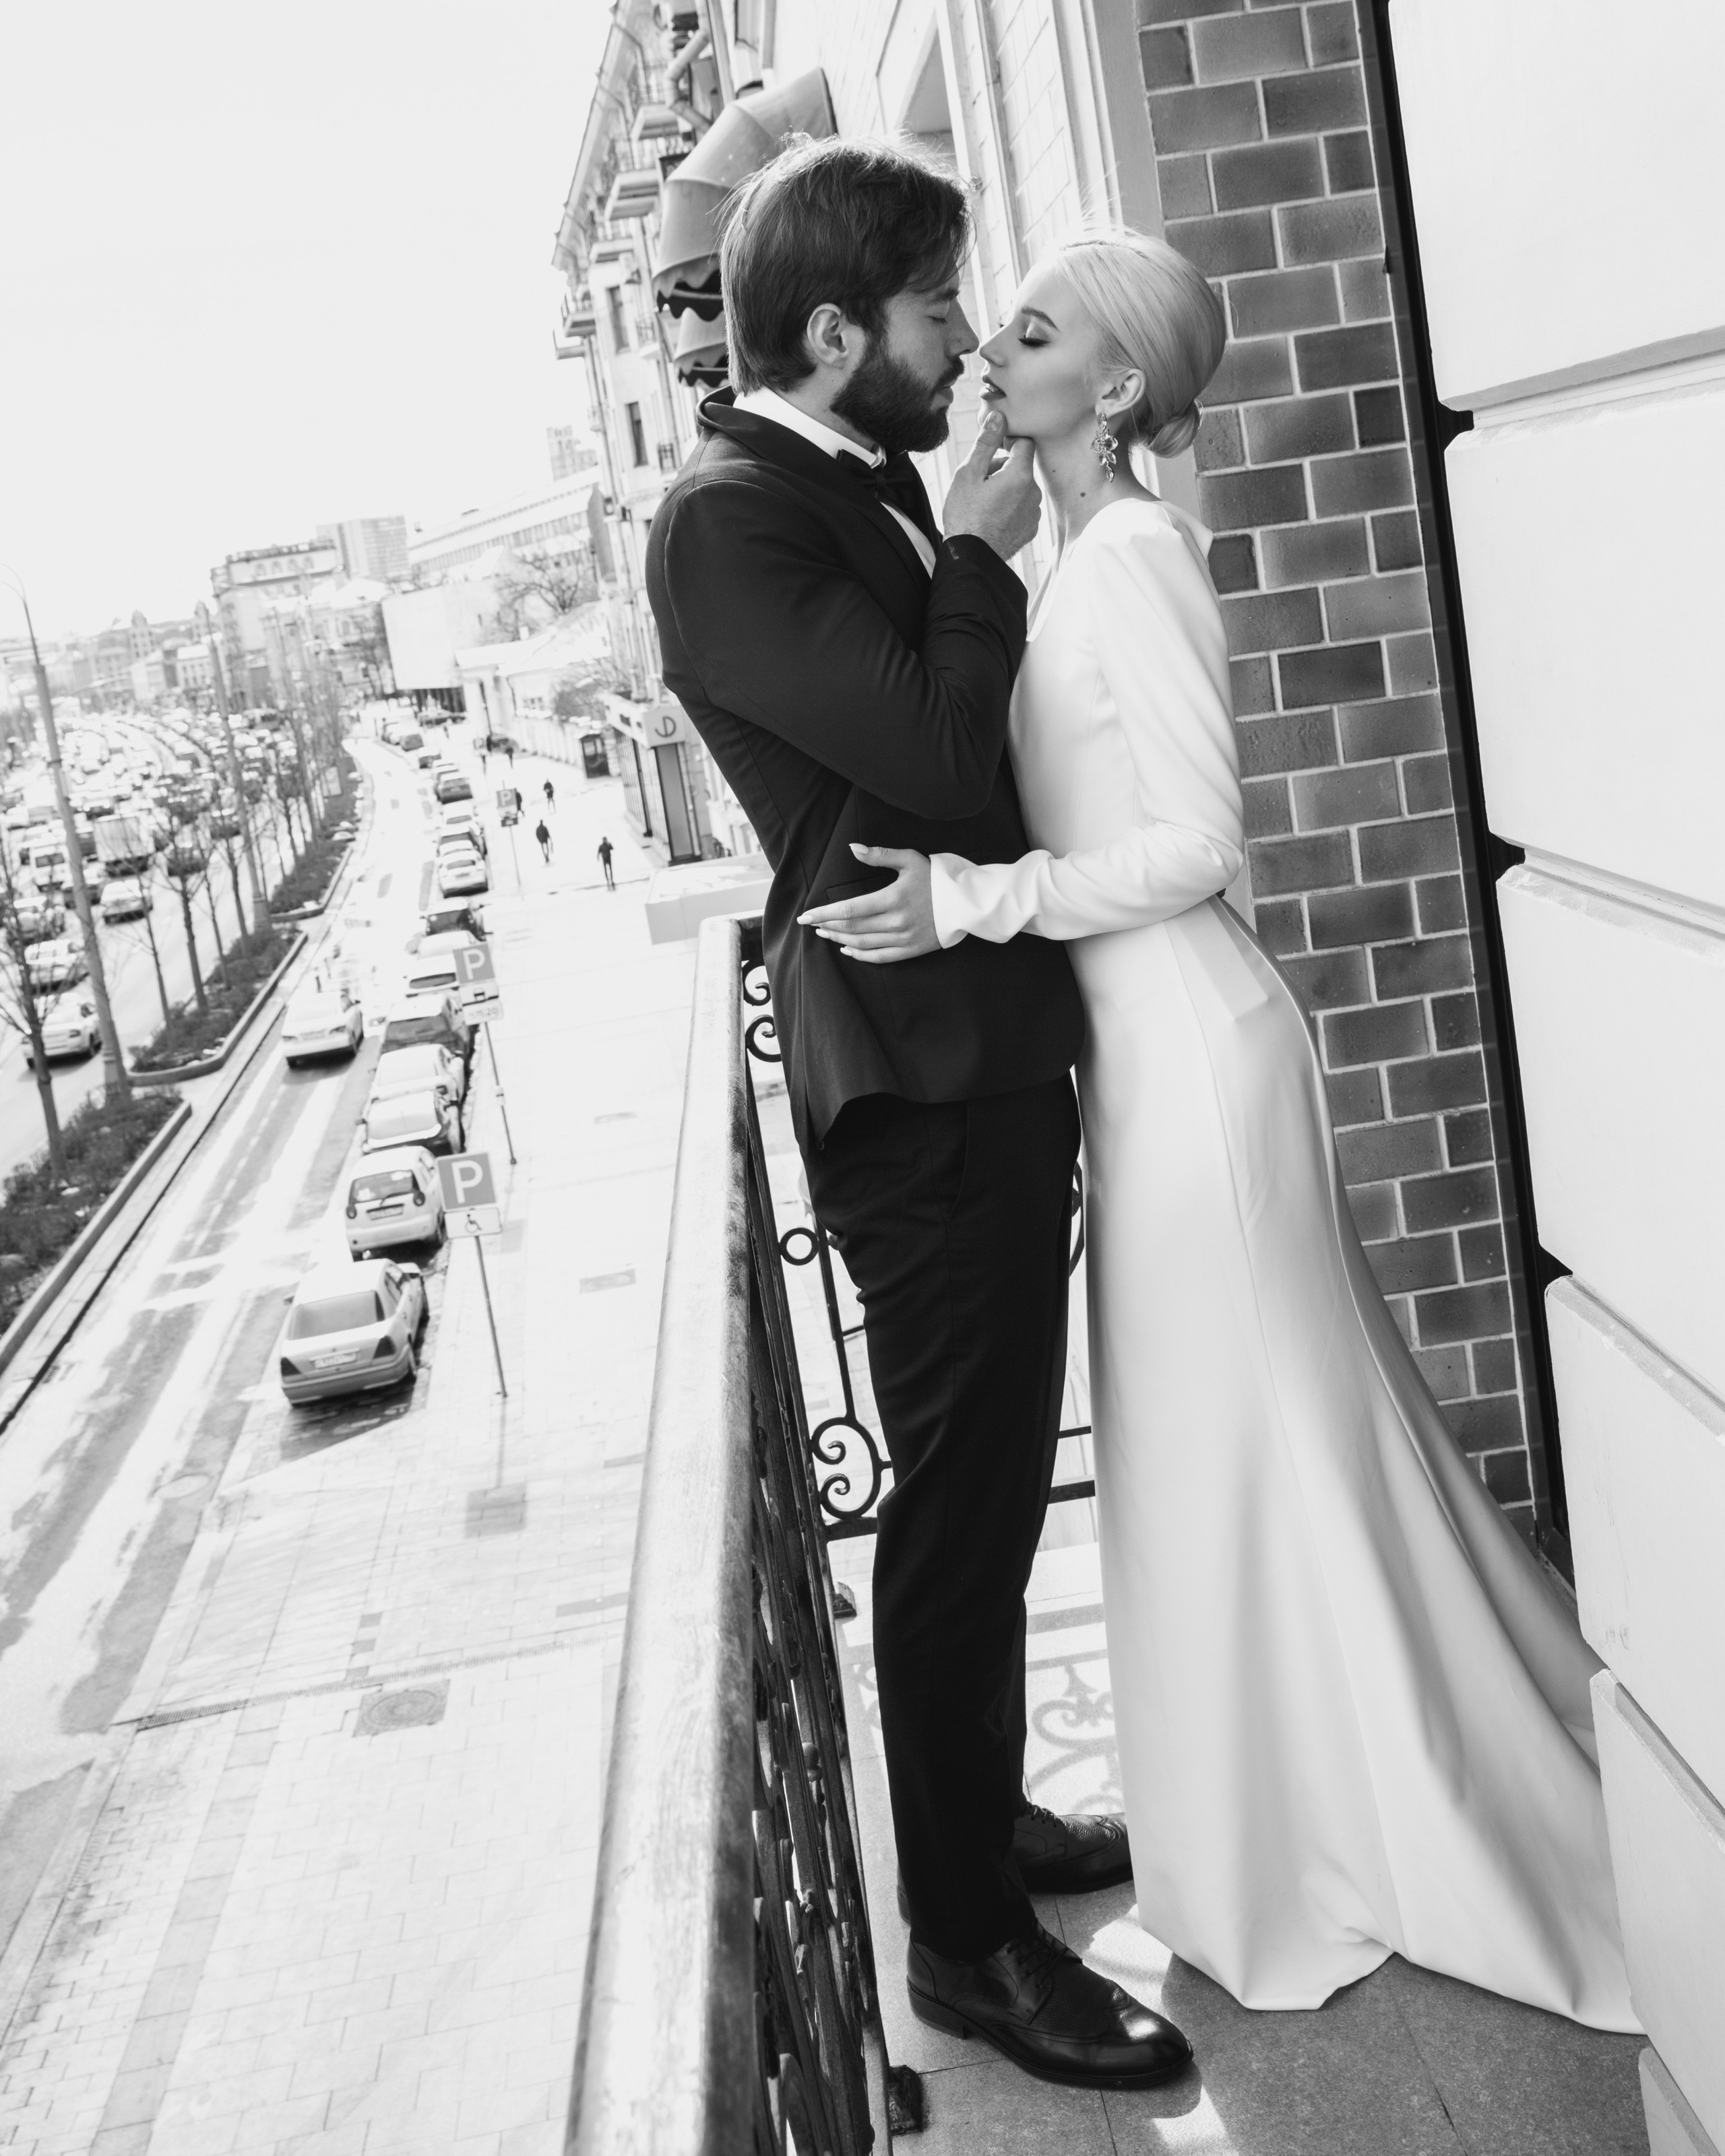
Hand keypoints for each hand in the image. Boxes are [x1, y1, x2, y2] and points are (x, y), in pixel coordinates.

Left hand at [797, 844, 938, 963]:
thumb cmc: (936, 878)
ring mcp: (903, 939)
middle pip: (851, 928)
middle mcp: (895, 922)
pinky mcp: (910, 950)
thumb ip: (879, 856)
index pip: (849, 910)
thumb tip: (853, 848)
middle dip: (827, 926)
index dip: (824, 914)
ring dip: (839, 940)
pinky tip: (847, 949)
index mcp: (892, 898)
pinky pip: (879, 957)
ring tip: (825, 934)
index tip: (806, 916)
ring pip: (862, 943)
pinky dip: (860, 955)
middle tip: (811, 924)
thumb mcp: (909, 860)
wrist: (965, 903)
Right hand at [943, 411, 1041, 560]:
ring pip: (1022, 488)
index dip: (1008, 441)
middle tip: (979, 482)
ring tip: (983, 503)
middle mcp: (1033, 493)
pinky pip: (1022, 508)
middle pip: (1021, 467)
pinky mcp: (1030, 529)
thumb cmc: (965, 516)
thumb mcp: (969, 473)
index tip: (992, 450)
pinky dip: (1010, 507)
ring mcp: (1034, 513)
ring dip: (1006, 488)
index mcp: (1020, 475)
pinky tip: (992, 517)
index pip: (1024, 443)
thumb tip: (998, 416)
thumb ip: (986, 442)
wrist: (971, 557)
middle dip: (1003, 468)